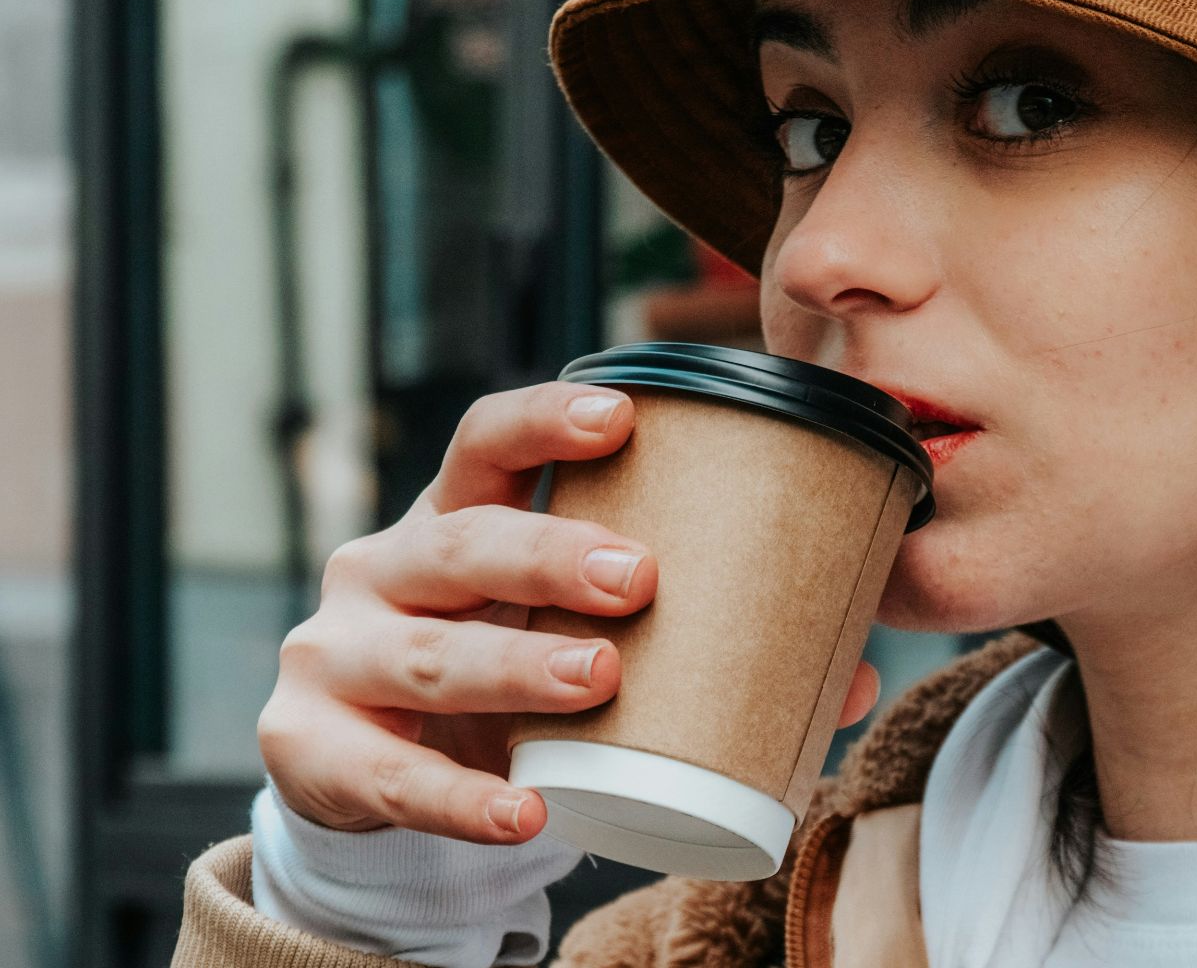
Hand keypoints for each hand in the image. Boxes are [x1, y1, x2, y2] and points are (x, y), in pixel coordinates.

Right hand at [257, 381, 882, 843]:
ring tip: (601, 680)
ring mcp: (336, 655)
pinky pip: (389, 777)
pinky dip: (460, 799)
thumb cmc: (502, 679)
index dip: (545, 421)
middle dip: (549, 552)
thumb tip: (855, 671)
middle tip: (642, 578)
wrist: (379, 777)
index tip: (623, 413)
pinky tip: (524, 814)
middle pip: (461, 541)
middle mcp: (382, 568)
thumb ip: (696, 646)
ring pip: (427, 653)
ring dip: (516, 666)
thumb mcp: (570, 639)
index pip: (484, 444)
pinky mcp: (311, 748)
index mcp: (452, 521)